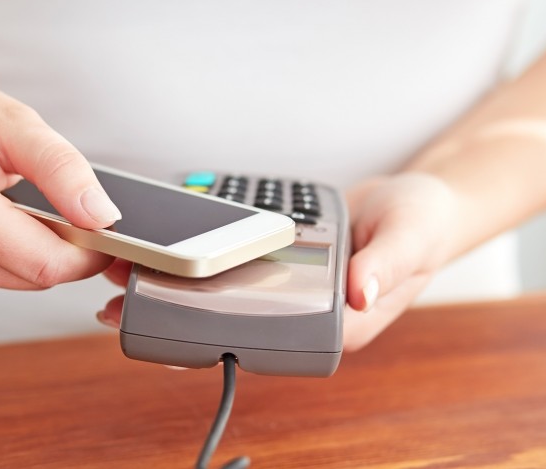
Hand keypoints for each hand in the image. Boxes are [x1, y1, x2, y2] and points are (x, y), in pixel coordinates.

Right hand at [0, 58, 119, 302]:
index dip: (86, 252)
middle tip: (38, 197)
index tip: (98, 226)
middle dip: (54, 244)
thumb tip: (103, 216)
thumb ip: (61, 168)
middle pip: (32, 277)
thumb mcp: (7, 119)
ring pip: (12, 283)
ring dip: (21, 250)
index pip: (45, 263)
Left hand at [96, 173, 460, 350]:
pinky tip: (166, 239)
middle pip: (232, 319)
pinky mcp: (279, 259)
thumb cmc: (422, 224)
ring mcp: (289, 284)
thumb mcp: (410, 238)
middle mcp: (305, 310)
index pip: (267, 344)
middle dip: (176, 309)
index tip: (166, 335)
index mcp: (336, 324)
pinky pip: (234, 259)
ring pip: (224, 290)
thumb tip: (359, 295)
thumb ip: (386, 265)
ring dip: (177, 278)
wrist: (420, 200)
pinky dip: (201, 251)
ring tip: (128, 263)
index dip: (214, 343)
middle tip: (123, 293)